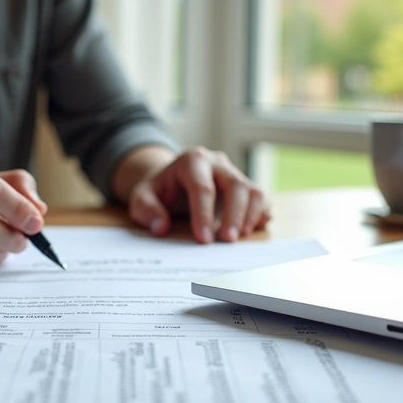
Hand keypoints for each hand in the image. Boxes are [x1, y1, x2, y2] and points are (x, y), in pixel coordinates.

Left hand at [125, 147, 270, 243]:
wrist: (171, 182)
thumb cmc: (159, 191)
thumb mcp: (141, 197)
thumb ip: (146, 210)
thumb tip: (160, 227)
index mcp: (191, 161)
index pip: (202, 187)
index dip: (204, 214)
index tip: (204, 239)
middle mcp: (217, 163)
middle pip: (235, 184)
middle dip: (234, 214)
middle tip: (228, 241)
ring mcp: (233, 174)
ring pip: (252, 190)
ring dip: (251, 215)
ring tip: (241, 237)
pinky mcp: (244, 187)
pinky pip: (260, 198)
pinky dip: (261, 214)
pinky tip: (252, 230)